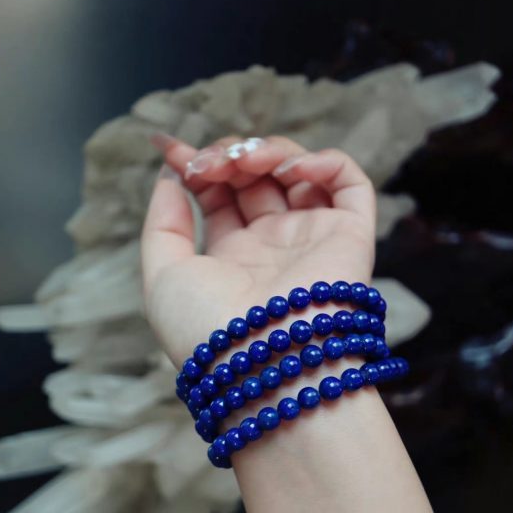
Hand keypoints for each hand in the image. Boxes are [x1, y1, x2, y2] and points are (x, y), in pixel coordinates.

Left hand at [141, 135, 375, 366]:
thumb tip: (169, 176)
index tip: (170, 147)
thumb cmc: (206, 331)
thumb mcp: (162, 276)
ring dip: (267, 152)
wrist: (262, 364)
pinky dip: (324, 162)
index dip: (196, 165)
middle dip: (227, 155)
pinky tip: (290, 171)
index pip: (218, 196)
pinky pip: (351, 185)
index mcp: (231, 259)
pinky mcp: (350, 237)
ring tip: (243, 163)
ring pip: (298, 172)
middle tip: (209, 162)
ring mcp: (311, 240)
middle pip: (254, 178)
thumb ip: (163, 223)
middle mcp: (273, 247)